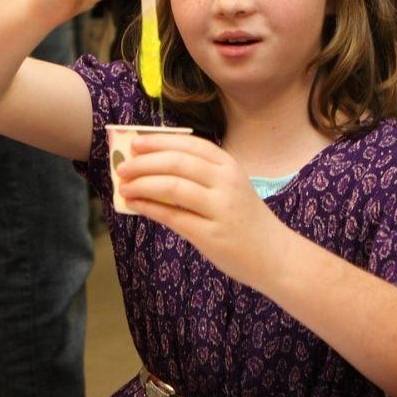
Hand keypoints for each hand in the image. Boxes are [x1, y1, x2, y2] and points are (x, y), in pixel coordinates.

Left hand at [116, 133, 294, 288]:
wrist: (274, 255)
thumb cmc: (245, 220)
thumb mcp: (228, 188)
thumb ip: (198, 176)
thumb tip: (151, 167)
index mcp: (228, 166)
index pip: (189, 144)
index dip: (159, 141)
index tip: (135, 144)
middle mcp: (226, 182)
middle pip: (176, 163)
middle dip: (143, 163)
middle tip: (122, 167)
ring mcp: (220, 208)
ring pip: (172, 187)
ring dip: (142, 184)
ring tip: (123, 187)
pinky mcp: (211, 235)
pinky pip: (173, 216)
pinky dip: (148, 207)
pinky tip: (134, 204)